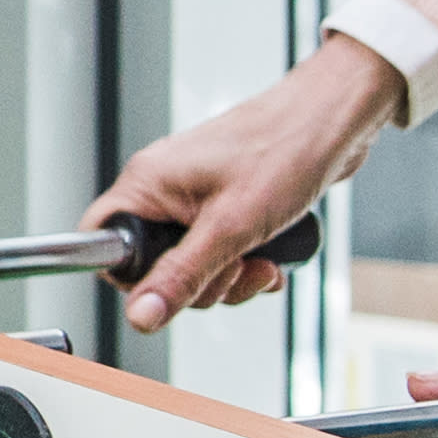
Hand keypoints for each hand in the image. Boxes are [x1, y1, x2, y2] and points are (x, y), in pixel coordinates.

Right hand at [92, 43, 405, 330]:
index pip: (103, 242)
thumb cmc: (286, 149)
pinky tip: (271, 256)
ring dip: (231, 277)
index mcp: (148, 183)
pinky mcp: (224, 204)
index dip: (130, 277)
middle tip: (234, 268)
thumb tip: (141, 315)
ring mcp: (194, 196)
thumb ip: (182, 276)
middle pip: (153, 265)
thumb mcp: (231, 228)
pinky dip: (245, 263)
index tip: (170, 288)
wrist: (334, 121)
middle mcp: (164, 188)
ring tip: (262, 260)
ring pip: (192, 264)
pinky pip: (218, 251)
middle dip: (201, 282)